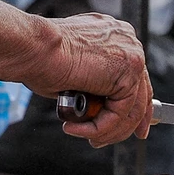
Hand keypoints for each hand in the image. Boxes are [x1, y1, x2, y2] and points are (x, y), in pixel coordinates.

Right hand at [20, 13, 149, 146]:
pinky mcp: (127, 74)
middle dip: (128, 123)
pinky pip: (119, 114)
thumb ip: (90, 79)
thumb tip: (91, 100)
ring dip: (106, 130)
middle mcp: (128, 41)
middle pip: (139, 91)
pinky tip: (77, 129)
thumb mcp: (71, 67)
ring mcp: (131, 56)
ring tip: (83, 135)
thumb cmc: (40, 54)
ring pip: (131, 108)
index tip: (124, 123)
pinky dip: (99, 128)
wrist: (34, 47)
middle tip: (105, 139)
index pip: (133, 75)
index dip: (130, 103)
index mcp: (115, 35)